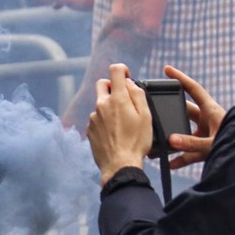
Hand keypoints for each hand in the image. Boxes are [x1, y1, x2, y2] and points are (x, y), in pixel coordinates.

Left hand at [86, 63, 151, 185]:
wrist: (119, 164)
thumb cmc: (136, 142)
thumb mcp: (146, 116)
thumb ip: (137, 95)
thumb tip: (129, 83)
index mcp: (117, 99)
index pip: (114, 70)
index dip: (122, 70)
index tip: (127, 77)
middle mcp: (101, 105)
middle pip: (102, 84)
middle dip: (112, 86)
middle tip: (123, 98)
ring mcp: (93, 117)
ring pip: (100, 104)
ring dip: (109, 107)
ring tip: (122, 124)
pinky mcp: (89, 129)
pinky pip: (96, 118)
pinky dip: (104, 121)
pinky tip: (114, 133)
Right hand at [163, 65, 224, 169]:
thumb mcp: (214, 143)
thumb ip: (192, 144)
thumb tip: (171, 140)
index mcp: (211, 110)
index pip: (193, 89)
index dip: (180, 78)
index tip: (167, 69)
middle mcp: (208, 119)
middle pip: (184, 111)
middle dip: (170, 112)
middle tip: (155, 112)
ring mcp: (207, 133)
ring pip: (185, 133)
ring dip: (174, 140)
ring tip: (159, 146)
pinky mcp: (208, 148)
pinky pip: (191, 152)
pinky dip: (182, 158)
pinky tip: (171, 164)